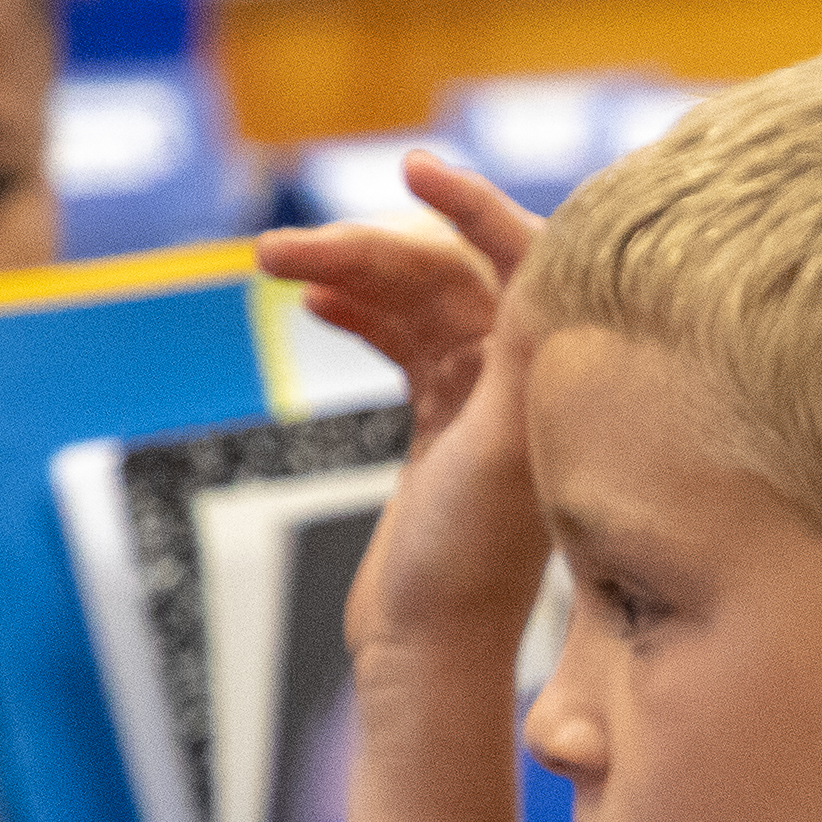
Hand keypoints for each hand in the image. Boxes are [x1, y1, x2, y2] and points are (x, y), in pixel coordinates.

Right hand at [258, 150, 550, 676]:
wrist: (427, 651)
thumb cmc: (465, 571)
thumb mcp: (491, 455)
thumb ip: (516, 361)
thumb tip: (548, 265)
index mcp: (549, 377)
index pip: (525, 259)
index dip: (474, 206)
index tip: (416, 170)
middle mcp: (526, 377)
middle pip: (449, 273)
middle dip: (367, 248)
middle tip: (279, 248)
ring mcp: (483, 397)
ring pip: (414, 303)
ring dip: (346, 275)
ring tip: (271, 263)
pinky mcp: (443, 422)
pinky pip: (402, 341)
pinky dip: (360, 314)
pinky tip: (314, 300)